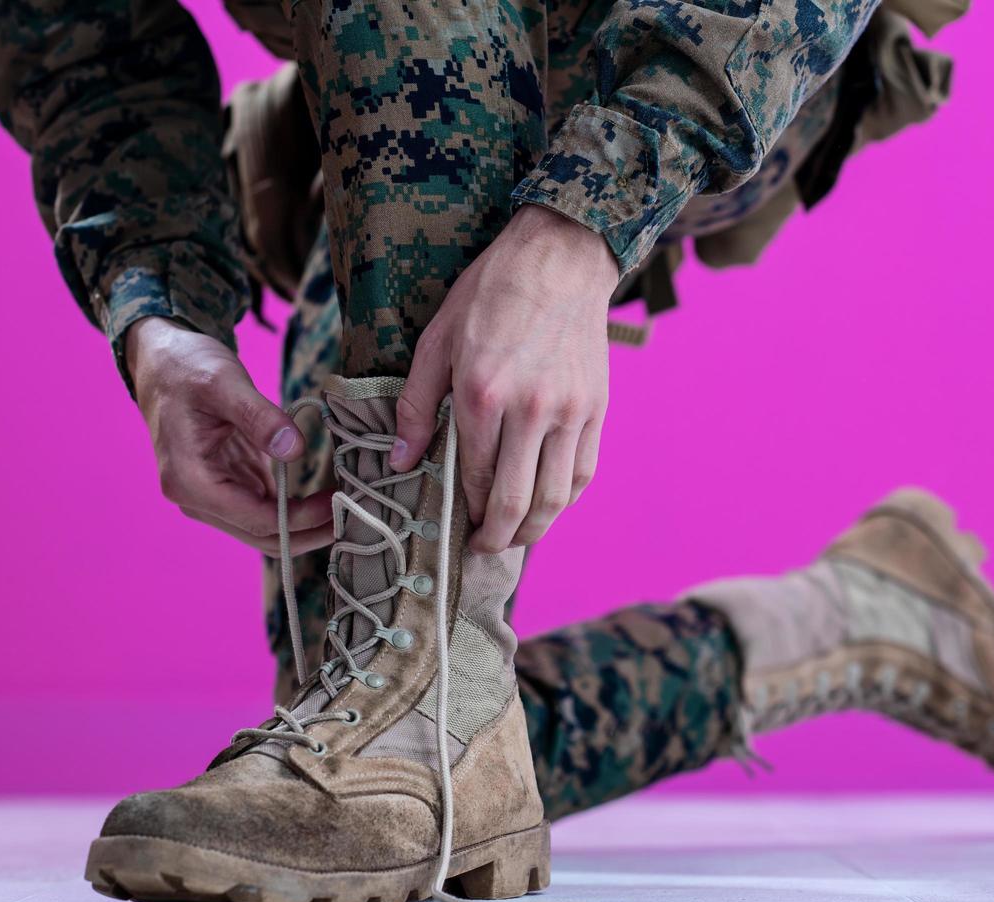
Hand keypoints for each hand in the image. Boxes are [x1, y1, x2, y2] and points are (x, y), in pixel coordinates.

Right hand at [125, 316, 332, 555]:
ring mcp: (210, 495)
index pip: (255, 520)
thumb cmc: (188, 367)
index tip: (339, 502)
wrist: (163, 361)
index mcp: (190, 480)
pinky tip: (326, 498)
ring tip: (347, 509)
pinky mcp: (226, 484)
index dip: (301, 519)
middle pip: (261, 536)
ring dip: (305, 525)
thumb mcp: (225, 382)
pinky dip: (294, 509)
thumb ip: (259, 417)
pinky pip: (264, 509)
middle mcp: (196, 498)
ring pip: (264, 529)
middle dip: (309, 532)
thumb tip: (295, 451)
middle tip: (355, 517)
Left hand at [391, 205, 616, 552]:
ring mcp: (569, 412)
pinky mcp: (595, 408)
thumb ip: (416, 406)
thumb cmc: (490, 295)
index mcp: (483, 395)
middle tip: (482, 550)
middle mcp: (531, 410)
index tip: (457, 530)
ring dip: (533, 531)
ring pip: (555, 497)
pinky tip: (546, 505)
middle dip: (496, 539)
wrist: (559, 259)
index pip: (475, 479)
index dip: (465, 514)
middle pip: (517, 503)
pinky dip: (564, 499)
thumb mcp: (436, 341)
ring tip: (514, 539)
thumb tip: (398, 461)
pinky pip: (583, 472)